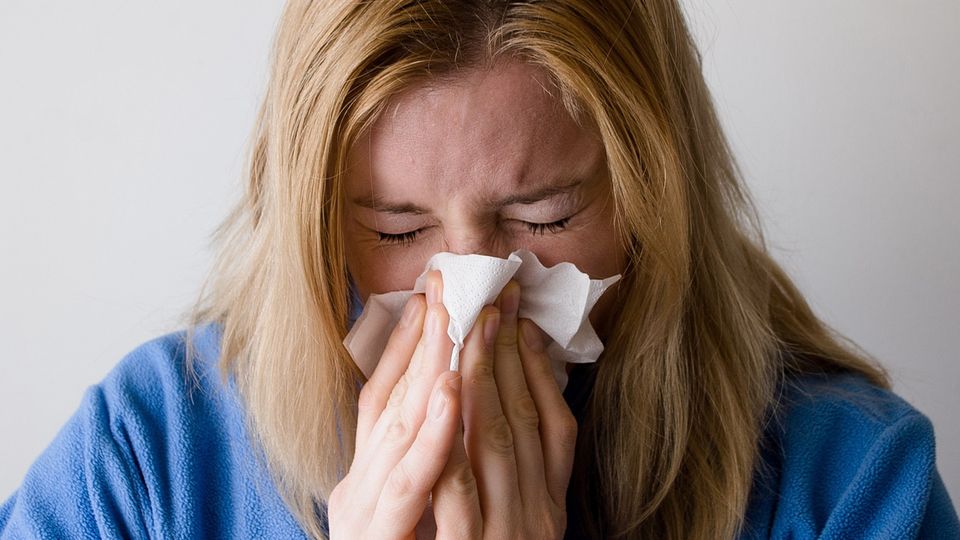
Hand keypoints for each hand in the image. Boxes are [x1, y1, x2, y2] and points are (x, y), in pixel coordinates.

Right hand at [328, 275, 460, 538]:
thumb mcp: (397, 508)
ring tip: (454, 312)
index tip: (429, 293)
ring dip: (431, 366)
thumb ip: (410, 464)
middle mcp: (360, 488)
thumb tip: (438, 408)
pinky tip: (454, 389)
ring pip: (403, 426)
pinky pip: (419, 482)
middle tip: (449, 277)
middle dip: (423, 337)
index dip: (403, 343)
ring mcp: (371, 512)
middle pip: (391, 399)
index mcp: (364, 478)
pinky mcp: (384, 534)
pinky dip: (435, 432)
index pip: (380, 397)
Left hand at [431, 279, 577, 538]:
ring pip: (494, 440)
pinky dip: (451, 440)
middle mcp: (535, 515)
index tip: (521, 316)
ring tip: (470, 321)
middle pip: (524, 418)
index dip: (538, 366)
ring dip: (481, 374)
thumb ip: (516, 476)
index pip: (553, 424)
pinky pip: (458, 493)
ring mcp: (506, 532)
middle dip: (509, 350)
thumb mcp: (519, 524)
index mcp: (548, 506)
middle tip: (494, 295)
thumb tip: (507, 399)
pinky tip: (443, 395)